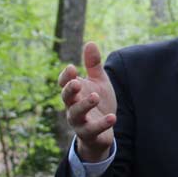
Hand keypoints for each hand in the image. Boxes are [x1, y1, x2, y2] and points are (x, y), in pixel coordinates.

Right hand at [58, 42, 116, 161]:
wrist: (104, 129)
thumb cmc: (98, 103)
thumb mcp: (98, 82)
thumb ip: (93, 65)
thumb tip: (90, 43)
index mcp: (74, 92)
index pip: (64, 83)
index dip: (66, 77)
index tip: (72, 68)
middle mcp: (72, 106)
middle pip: (66, 98)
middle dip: (70, 90)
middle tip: (77, 82)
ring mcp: (79, 121)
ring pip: (76, 114)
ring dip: (84, 105)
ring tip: (96, 97)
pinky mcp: (89, 134)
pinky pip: (93, 130)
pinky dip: (102, 123)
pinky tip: (113, 117)